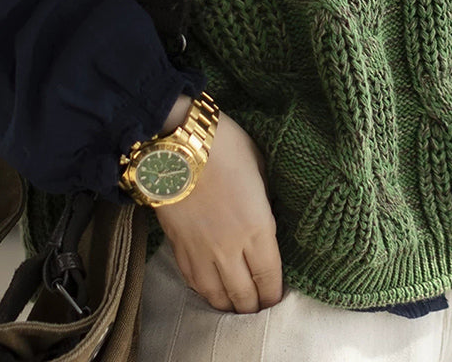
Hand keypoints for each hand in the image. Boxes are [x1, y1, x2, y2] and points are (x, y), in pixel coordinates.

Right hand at [153, 109, 282, 313]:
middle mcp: (230, 248)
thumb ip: (263, 198)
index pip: (269, 277)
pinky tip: (209, 290)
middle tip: (258, 307)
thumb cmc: (223, 145)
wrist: (175, 143)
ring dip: (228, 306)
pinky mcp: (178, 246)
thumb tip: (263, 211)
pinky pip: (192, 281)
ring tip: (234, 307)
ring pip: (216, 295)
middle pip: (244, 294)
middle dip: (253, 306)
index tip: (276, 299)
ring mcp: (201, 251)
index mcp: (258, 228)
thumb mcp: (258, 166)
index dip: (273, 294)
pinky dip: (203, 291)